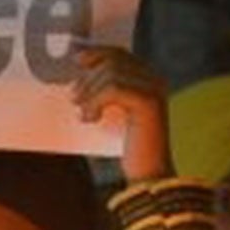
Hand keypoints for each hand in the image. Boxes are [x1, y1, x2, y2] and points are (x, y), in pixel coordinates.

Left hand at [71, 44, 169, 182]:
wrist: (148, 177)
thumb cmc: (127, 150)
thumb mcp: (112, 117)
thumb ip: (101, 96)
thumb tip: (76, 82)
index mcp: (148, 80)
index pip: (120, 54)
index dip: (97, 53)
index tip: (78, 60)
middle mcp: (155, 80)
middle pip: (114, 61)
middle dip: (88, 77)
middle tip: (74, 97)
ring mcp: (154, 89)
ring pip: (111, 73)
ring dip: (90, 92)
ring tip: (83, 112)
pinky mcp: (149, 102)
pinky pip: (114, 88)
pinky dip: (96, 102)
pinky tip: (91, 119)